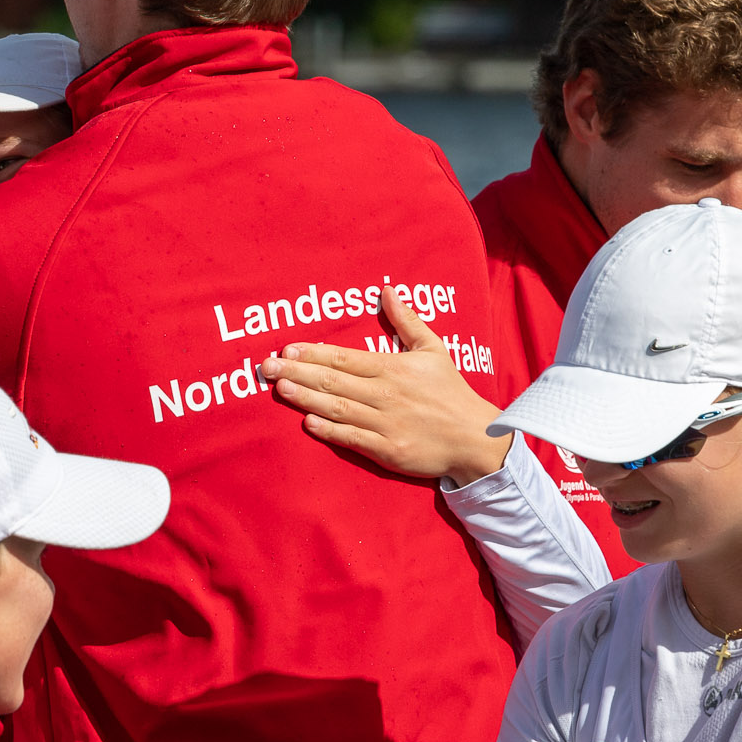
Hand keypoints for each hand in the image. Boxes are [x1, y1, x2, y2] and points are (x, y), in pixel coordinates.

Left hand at [259, 287, 509, 484]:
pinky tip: (307, 422)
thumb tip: (387, 291)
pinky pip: (353, 439)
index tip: (287, 349)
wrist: (475, 438)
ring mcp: (386, 424)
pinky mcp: (389, 450)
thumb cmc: (450, 392)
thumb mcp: (433, 349)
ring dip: (305, 398)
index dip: (313, 354)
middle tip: (266, 368)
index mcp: (394, 368)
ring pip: (338, 408)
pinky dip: (330, 430)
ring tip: (279, 389)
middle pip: (334, 382)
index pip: (345, 358)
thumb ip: (407, 321)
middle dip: (297, 373)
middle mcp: (386, 394)